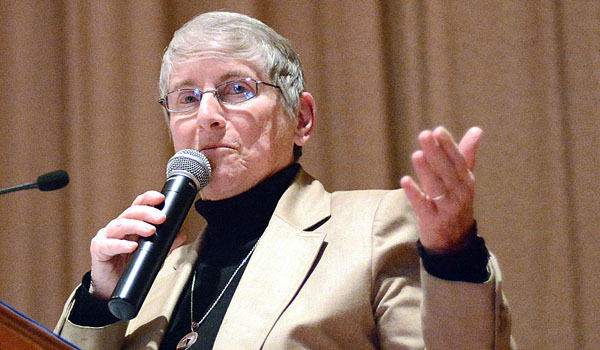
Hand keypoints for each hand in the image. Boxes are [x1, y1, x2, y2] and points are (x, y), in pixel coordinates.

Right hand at [88, 191, 186, 299]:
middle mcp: (118, 227)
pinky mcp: (99, 250)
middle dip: (148, 213)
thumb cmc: (129, 267)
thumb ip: (165, 245)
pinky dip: (122, 245)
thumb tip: (180, 235)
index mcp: (130, 224)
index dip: (148, 199)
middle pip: (131, 212)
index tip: (161, 198)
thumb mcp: (151, 255)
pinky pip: (109, 244)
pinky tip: (132, 246)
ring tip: (151, 230)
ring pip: (120, 225)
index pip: (138, 205)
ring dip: (137, 225)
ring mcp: (106, 236)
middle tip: (161, 218)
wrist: (112, 287)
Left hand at [400, 126, 481, 253]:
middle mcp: (459, 195)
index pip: (458, 161)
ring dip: (426, 171)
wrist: (454, 242)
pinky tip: (405, 180)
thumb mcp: (462, 180)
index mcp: (466, 182)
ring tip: (417, 154)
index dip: (449, 146)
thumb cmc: (455, 203)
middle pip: (447, 172)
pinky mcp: (433, 222)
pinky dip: (415, 194)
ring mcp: (447, 209)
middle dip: (436, 153)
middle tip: (424, 134)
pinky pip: (423, 206)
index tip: (438, 130)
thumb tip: (477, 130)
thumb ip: (465, 155)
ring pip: (436, 188)